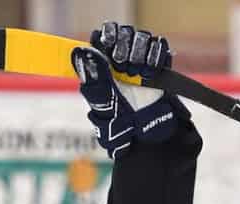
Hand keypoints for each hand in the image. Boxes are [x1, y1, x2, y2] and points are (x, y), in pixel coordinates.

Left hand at [73, 21, 188, 160]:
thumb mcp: (101, 103)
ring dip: (139, 54)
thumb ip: (92, 78)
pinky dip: (155, 58)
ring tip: (137, 75)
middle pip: (124, 32)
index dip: (108, 38)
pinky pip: (159, 46)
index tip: (109, 51)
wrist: (146, 135)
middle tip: (123, 68)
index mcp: (104, 63)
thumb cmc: (119, 123)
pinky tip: (149, 74)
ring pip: (142, 37)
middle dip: (124, 48)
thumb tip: (80, 52)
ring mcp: (141, 60)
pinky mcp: (159, 64)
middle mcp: (122, 58)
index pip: (105, 34)